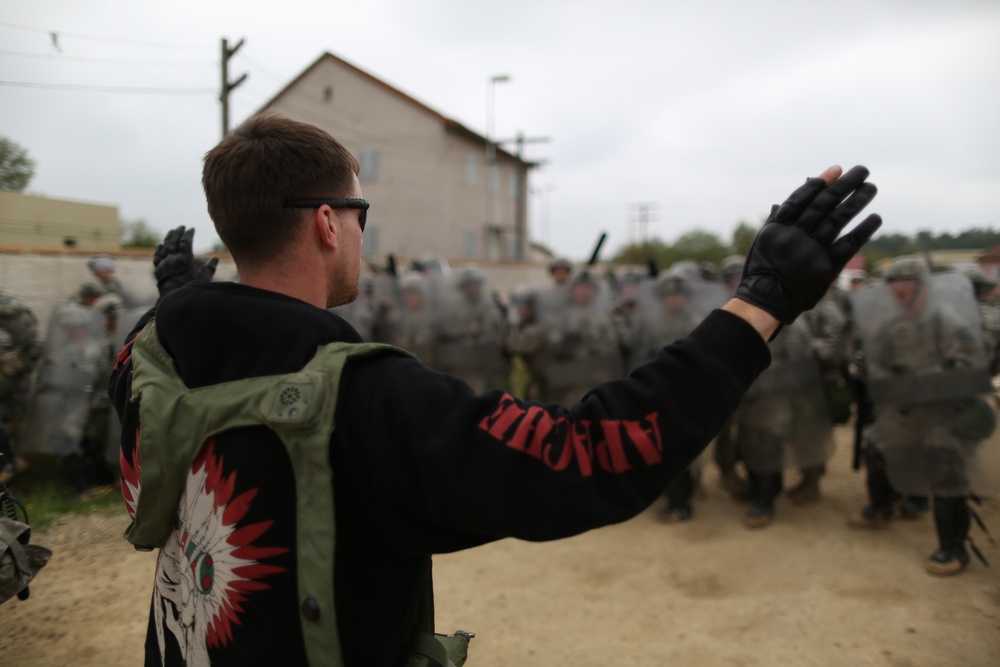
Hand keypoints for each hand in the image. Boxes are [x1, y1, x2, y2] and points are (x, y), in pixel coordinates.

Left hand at [153, 226, 219, 295]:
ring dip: (168, 238)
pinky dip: (159, 250)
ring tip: (171, 231)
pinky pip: (157, 257)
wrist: (173, 300)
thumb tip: (215, 259)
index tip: (192, 229)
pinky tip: (160, 245)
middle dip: (178, 232)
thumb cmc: (190, 290)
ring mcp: (164, 264)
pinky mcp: (158, 270)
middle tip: (181, 226)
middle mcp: (172, 259)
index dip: (189, 234)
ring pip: (164, 246)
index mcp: (184, 260)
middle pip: (174, 241)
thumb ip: (209, 268)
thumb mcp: (203, 280)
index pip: (186, 242)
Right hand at [735, 165, 880, 325]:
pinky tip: (875, 218)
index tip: (837, 169)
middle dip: (844, 185)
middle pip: (824, 204)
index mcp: (778, 228)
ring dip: (857, 201)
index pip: (802, 198)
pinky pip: (848, 245)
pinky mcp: (825, 268)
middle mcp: (794, 236)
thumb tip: (801, 190)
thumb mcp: (766, 239)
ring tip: (871, 188)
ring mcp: (810, 252)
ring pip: (838, 219)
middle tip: (862, 170)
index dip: (821, 182)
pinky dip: (863, 230)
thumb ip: (781, 216)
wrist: (765, 300)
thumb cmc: (765, 267)